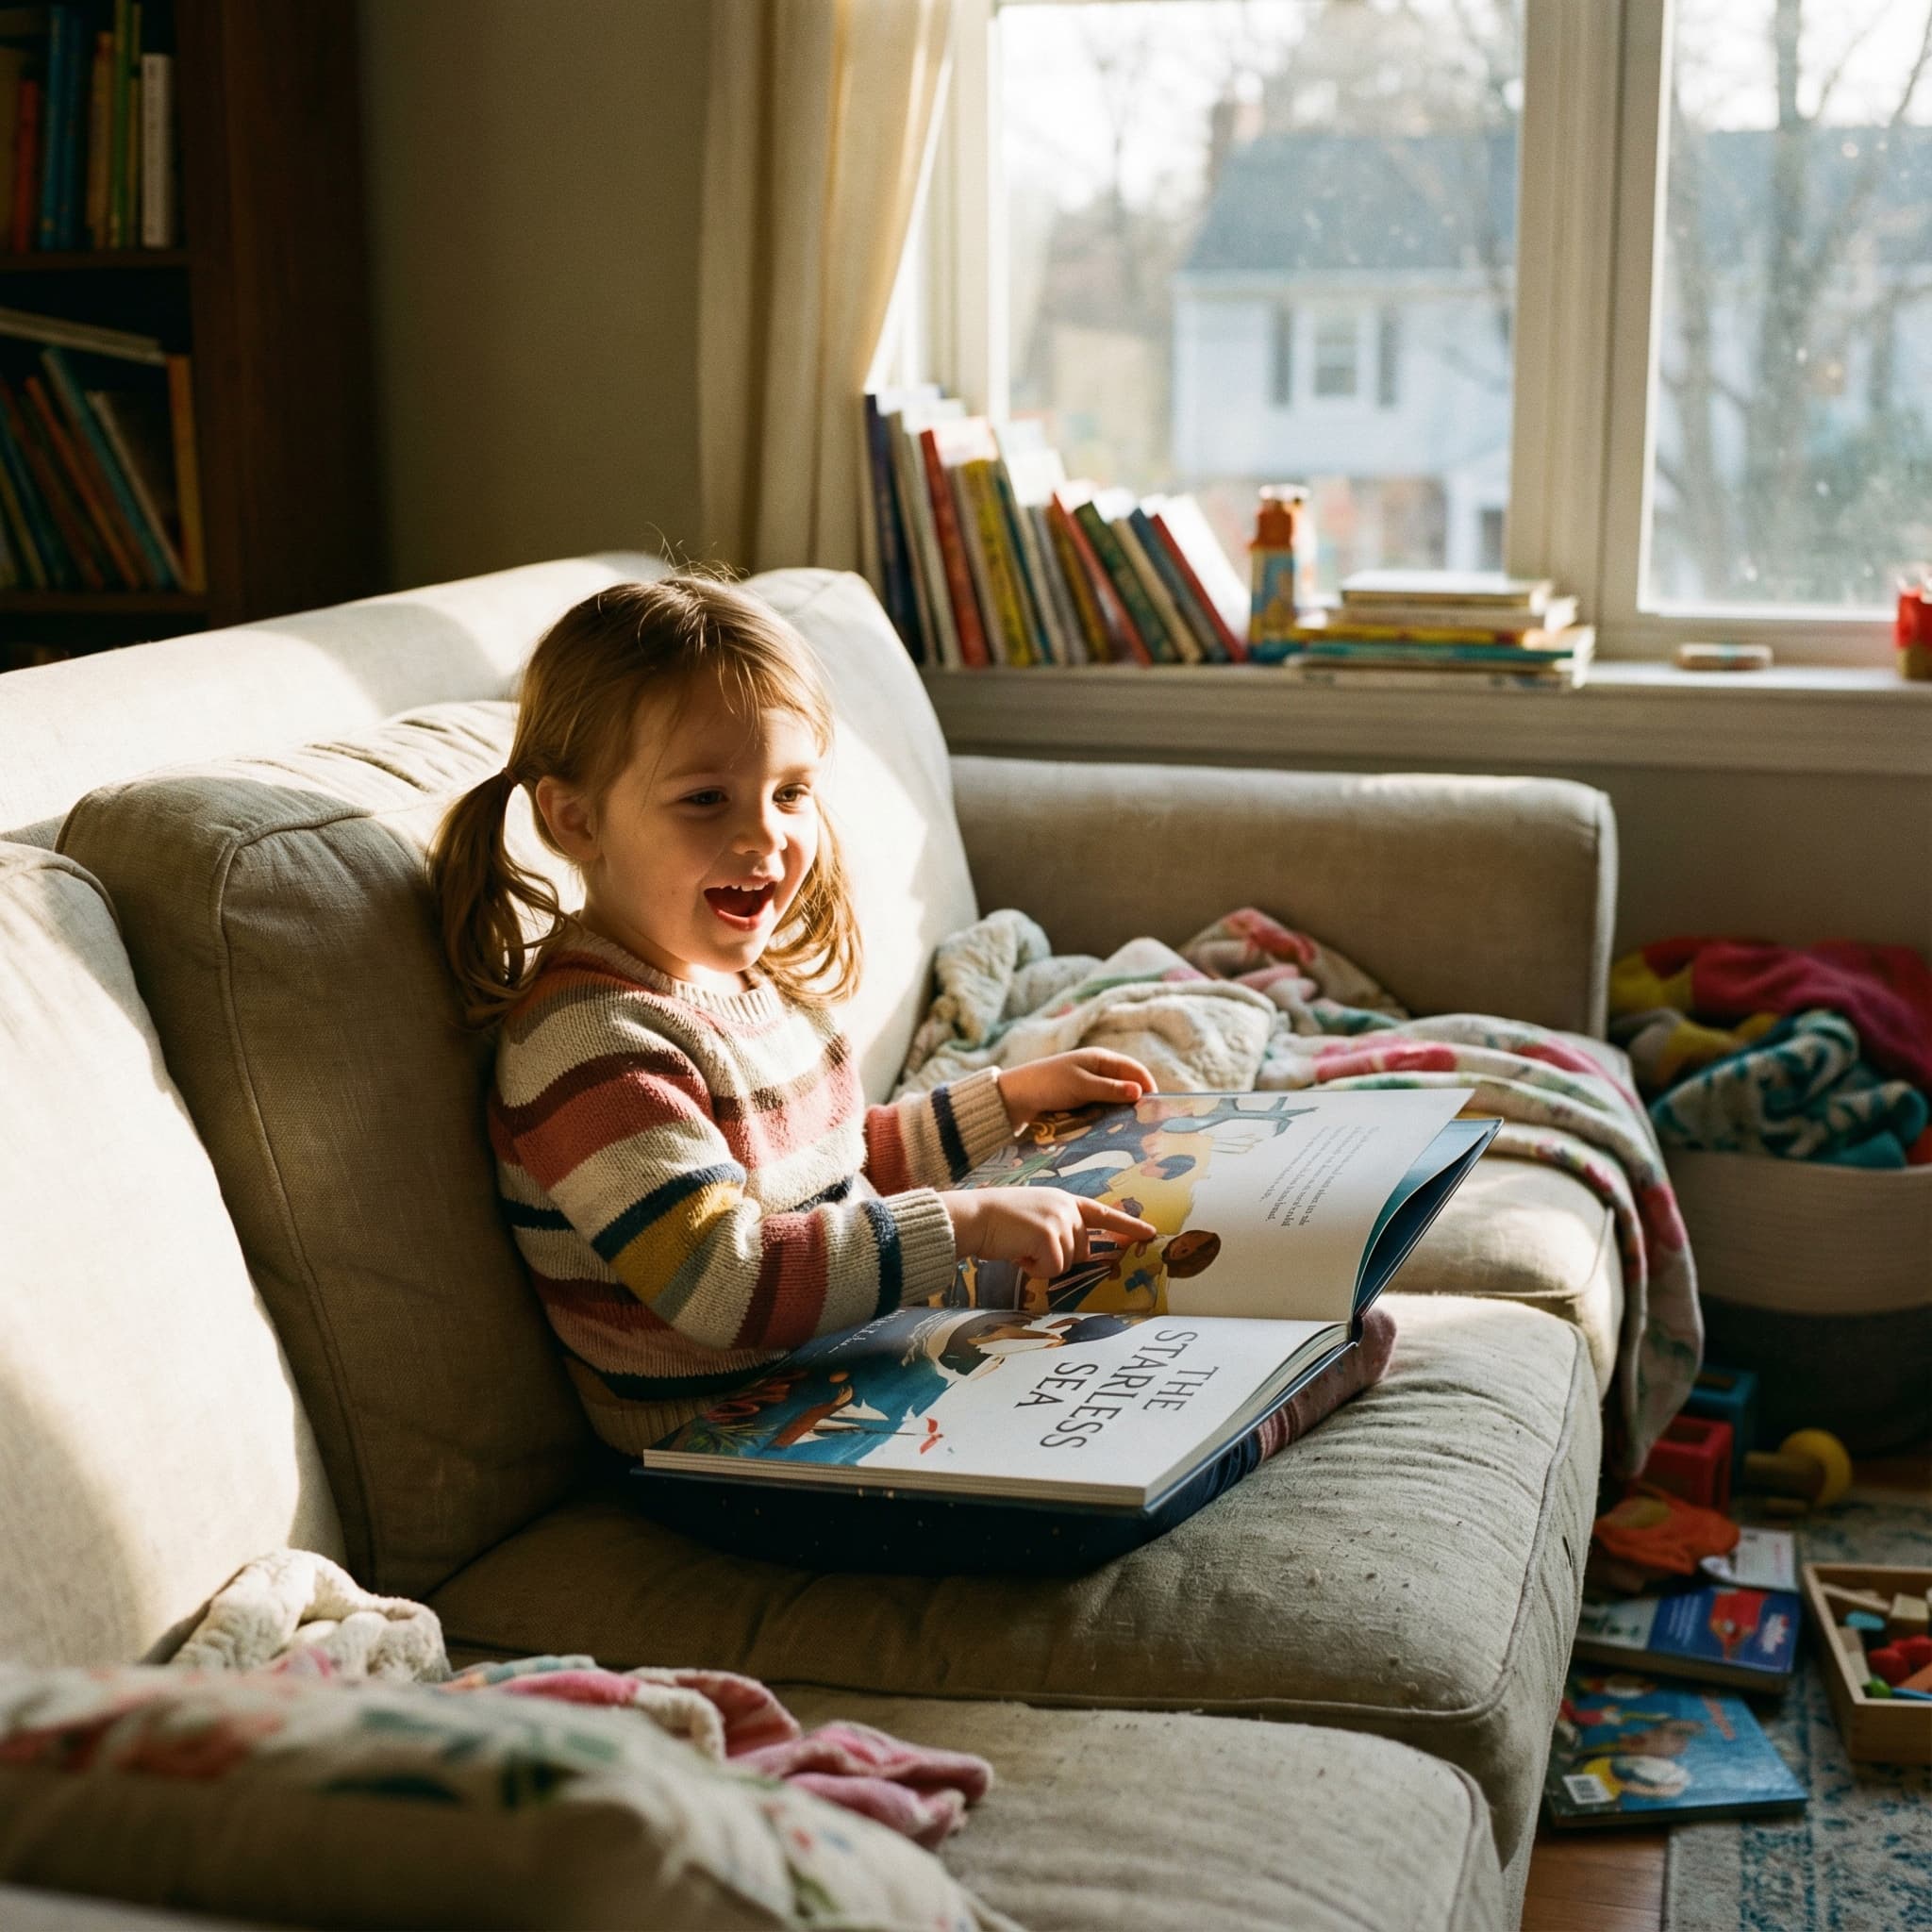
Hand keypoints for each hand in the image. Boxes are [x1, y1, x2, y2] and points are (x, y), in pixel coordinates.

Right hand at [943, 1187, 1156, 1280]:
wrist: (974, 1216)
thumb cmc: (997, 1222)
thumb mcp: (1035, 1216)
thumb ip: (1058, 1227)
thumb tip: (1073, 1254)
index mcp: (1065, 1200)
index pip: (1103, 1213)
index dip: (1128, 1226)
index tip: (1151, 1233)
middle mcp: (1067, 1207)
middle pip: (1082, 1251)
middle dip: (1056, 1258)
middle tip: (1027, 1248)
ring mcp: (1060, 1220)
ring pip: (1067, 1263)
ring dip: (1042, 1264)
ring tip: (1019, 1247)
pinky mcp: (1049, 1236)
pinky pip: (1053, 1269)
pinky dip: (1034, 1270)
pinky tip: (1018, 1254)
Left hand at [997, 1049, 1156, 1130]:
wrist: (1015, 1097)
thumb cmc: (1048, 1084)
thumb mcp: (1081, 1086)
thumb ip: (1110, 1089)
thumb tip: (1140, 1092)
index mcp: (1101, 1059)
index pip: (1135, 1070)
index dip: (1148, 1086)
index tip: (1157, 1108)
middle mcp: (1098, 1071)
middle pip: (1128, 1086)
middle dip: (1138, 1102)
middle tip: (1148, 1124)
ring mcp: (1090, 1087)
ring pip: (1116, 1100)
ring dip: (1124, 1112)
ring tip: (1134, 1130)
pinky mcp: (1081, 1101)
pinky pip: (1103, 1109)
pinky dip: (1110, 1117)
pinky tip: (1114, 1131)